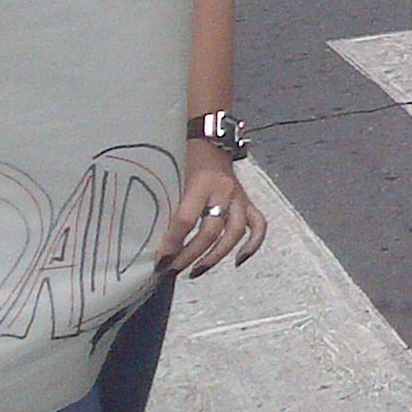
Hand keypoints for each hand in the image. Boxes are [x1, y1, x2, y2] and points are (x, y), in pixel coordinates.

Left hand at [159, 140, 267, 275]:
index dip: (171, 243)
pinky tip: (238, 261)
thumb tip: (154, 238)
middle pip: (210, 231)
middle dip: (189, 255)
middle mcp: (224, 191)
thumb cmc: (183, 158)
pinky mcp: (247, 201)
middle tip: (170, 270)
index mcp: (201, 183)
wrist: (209, 140)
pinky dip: (252, 245)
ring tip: (196, 271)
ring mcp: (239, 197)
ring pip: (234, 233)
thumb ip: (166, 203)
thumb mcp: (171, 176)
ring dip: (215, 256)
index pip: (186, 220)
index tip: (158, 261)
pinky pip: (258, 225)